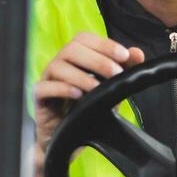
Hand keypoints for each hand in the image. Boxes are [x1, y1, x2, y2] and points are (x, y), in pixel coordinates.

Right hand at [32, 32, 144, 176]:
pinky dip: (62, 88)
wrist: (69, 138)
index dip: (104, 44)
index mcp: (74, 57)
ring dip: (81, 75)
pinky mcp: (38, 98)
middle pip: (71, 48)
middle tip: (115, 73)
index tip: (124, 56)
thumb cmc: (87, 108)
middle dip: (97, 59)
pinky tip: (78, 95)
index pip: (84, 39)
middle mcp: (59, 64)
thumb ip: (124, 69)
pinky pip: (44, 87)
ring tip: (97, 88)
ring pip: (57, 66)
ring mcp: (47, 79)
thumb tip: (137, 52)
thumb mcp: (110, 88)